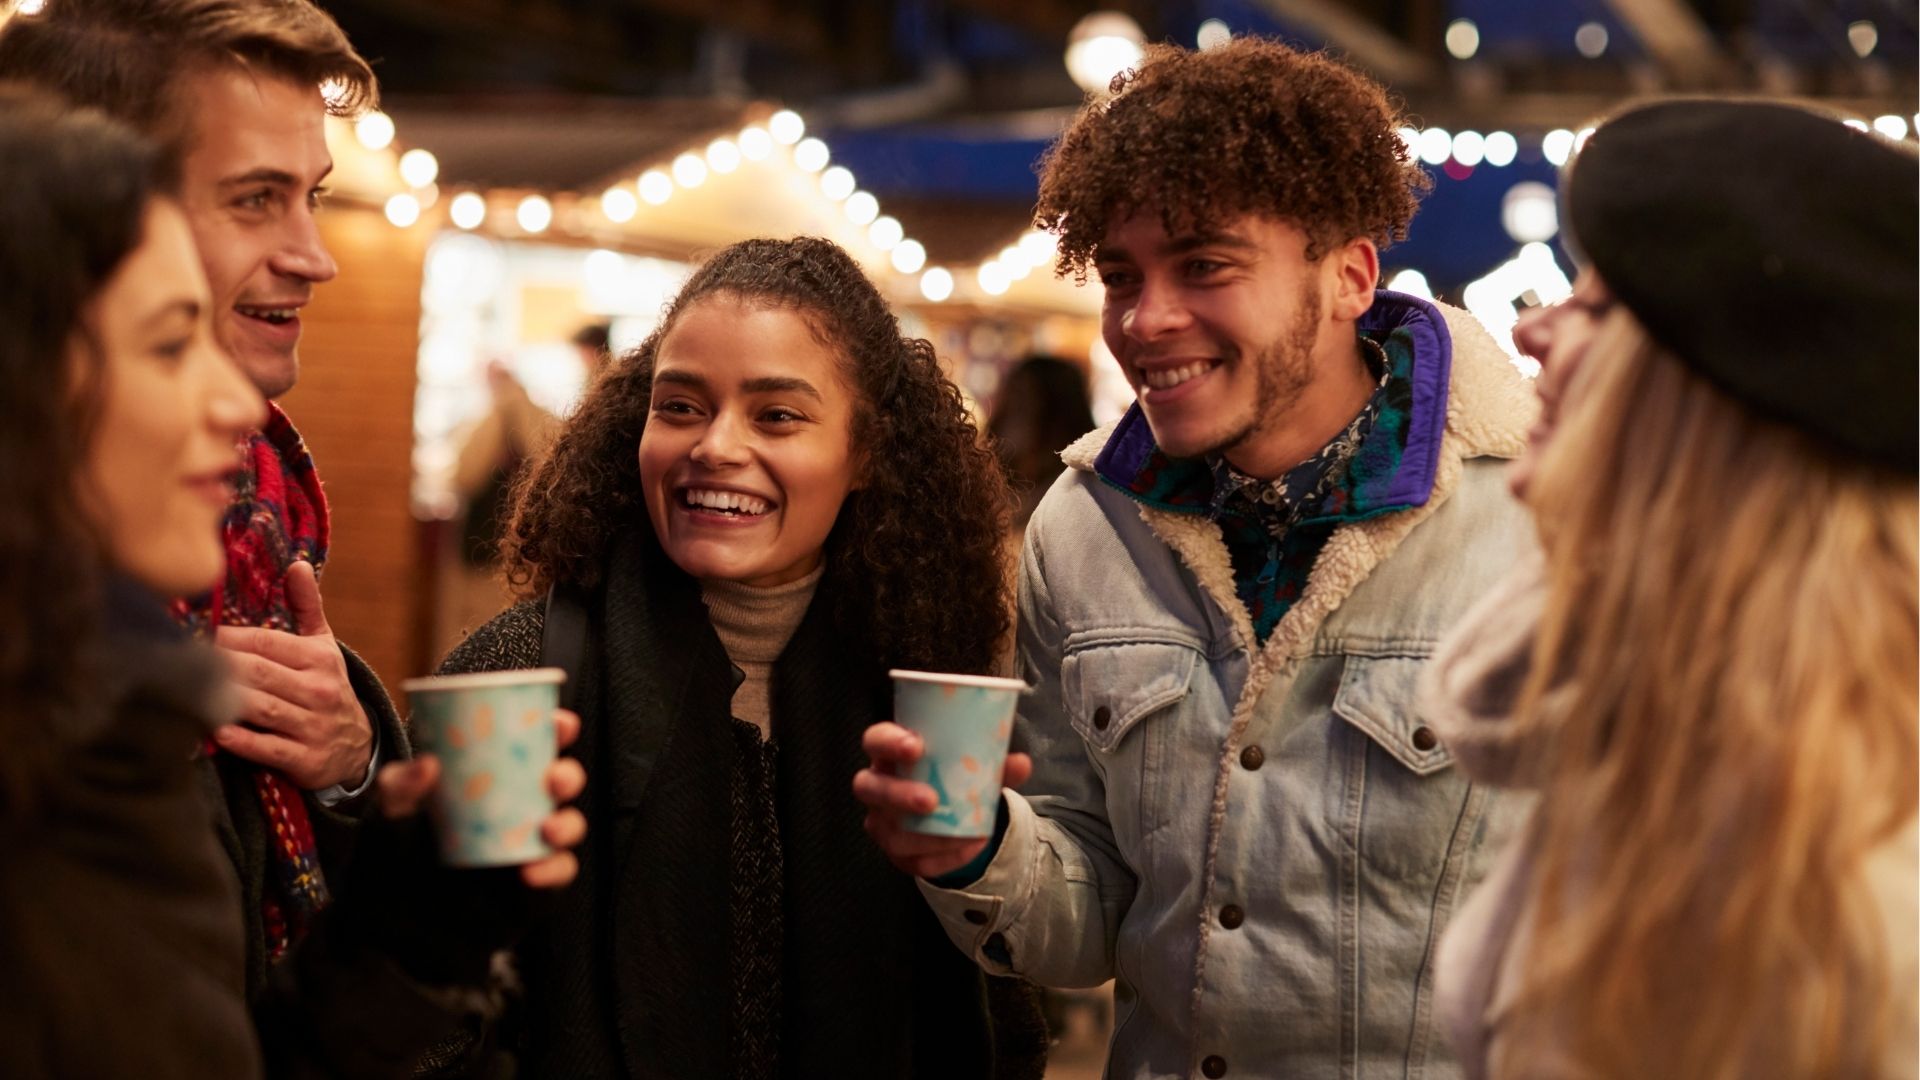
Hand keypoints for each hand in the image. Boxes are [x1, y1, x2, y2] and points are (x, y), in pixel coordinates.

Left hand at [212, 559, 374, 789]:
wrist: (358, 748)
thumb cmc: (326, 688)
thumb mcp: (324, 647)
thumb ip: (307, 606)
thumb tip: (296, 563)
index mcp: (319, 660)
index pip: (268, 643)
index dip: (229, 637)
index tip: (195, 632)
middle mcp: (319, 691)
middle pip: (259, 673)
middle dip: (219, 665)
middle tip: (179, 658)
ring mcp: (313, 726)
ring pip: (263, 708)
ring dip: (225, 699)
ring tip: (189, 691)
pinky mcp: (306, 759)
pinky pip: (269, 748)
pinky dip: (242, 741)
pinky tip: (217, 732)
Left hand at [344, 709, 587, 985]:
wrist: (391, 932)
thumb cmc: (393, 862)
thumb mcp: (386, 820)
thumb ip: (398, 790)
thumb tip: (429, 764)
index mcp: (491, 780)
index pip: (531, 747)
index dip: (554, 731)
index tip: (558, 723)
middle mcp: (518, 810)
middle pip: (559, 784)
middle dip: (568, 775)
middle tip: (553, 779)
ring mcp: (528, 849)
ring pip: (568, 826)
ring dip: (568, 822)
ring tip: (547, 829)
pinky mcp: (533, 889)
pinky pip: (558, 874)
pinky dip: (553, 870)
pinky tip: (531, 871)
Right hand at [854, 721, 1031, 879]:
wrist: (953, 818)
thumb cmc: (952, 778)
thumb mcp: (973, 767)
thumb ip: (995, 765)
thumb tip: (1021, 763)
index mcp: (892, 754)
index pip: (875, 740)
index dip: (888, 742)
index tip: (916, 746)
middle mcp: (878, 786)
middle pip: (868, 787)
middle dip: (897, 794)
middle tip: (930, 800)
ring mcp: (882, 822)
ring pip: (890, 832)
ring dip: (925, 836)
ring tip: (960, 834)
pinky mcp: (897, 854)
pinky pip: (913, 861)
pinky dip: (944, 858)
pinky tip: (968, 849)